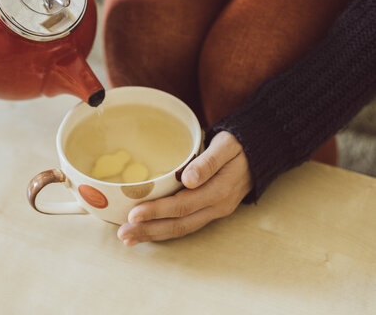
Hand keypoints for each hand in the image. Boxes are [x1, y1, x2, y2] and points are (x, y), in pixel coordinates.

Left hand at [117, 131, 252, 245]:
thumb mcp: (227, 145)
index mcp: (219, 191)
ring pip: (181, 229)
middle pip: (179, 224)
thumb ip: (208, 161)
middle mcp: (216, 206)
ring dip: (154, 234)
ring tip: (129, 238)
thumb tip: (189, 179)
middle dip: (149, 230)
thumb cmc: (240, 144)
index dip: (157, 212)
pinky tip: (148, 231)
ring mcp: (214, 211)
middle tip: (123, 234)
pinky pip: (186, 225)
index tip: (133, 214)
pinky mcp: (210, 211)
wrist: (260, 153)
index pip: (182, 206)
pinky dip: (165, 230)